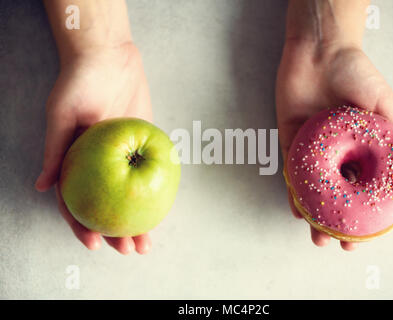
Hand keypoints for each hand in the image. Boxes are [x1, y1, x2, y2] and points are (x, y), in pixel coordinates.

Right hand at [35, 42, 152, 253]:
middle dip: (116, 232)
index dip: (83, 226)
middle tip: (130, 250)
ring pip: (130, 196)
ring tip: (147, 242)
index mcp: (75, 162)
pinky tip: (161, 210)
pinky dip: (153, 193)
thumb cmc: (78, 82)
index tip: (95, 243)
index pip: (77, 202)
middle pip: (107, 206)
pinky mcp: (143, 142)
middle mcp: (99, 164)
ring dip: (138, 221)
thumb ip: (55, 151)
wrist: (108, 56)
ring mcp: (122, 156)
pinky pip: (149, 173)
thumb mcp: (61, 116)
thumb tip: (40, 187)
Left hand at [276, 40, 392, 250]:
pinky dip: (293, 192)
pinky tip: (297, 210)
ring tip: (318, 237)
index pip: (361, 187)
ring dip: (313, 215)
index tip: (367, 236)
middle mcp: (335, 153)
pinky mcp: (289, 140)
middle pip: (334, 193)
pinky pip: (290, 171)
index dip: (364, 213)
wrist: (322, 51)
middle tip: (338, 243)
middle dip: (335, 221)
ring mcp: (311, 149)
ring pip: (311, 190)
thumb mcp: (385, 107)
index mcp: (358, 148)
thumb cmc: (357, 75)